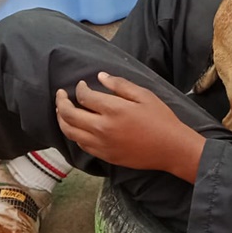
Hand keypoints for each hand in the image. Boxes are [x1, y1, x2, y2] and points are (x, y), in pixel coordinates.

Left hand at [55, 72, 205, 182]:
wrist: (171, 148)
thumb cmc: (161, 119)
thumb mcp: (144, 95)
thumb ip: (120, 85)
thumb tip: (100, 77)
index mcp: (113, 110)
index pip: (84, 97)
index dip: (79, 88)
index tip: (81, 84)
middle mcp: (102, 128)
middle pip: (69, 115)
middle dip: (61, 102)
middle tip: (60, 95)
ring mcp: (102, 144)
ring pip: (70, 132)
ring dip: (62, 119)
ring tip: (62, 111)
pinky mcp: (104, 156)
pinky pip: (80, 144)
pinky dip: (73, 134)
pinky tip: (76, 127)